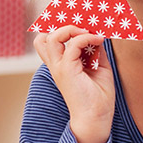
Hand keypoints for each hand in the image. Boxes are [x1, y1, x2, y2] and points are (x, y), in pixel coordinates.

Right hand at [33, 25, 114, 142]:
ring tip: (87, 31)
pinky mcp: (67, 70)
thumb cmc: (99, 97)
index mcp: (60, 65)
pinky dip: (86, 38)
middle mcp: (56, 65)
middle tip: (81, 27)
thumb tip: (99, 35)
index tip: (79, 24)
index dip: (58, 30)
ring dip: (70, 29)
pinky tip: (98, 40)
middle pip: (42, 39)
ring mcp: (59, 68)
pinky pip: (72, 45)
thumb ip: (96, 51)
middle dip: (60, 27)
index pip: (47, 42)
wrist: (96, 118)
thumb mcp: (100, 68)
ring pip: (50, 38)